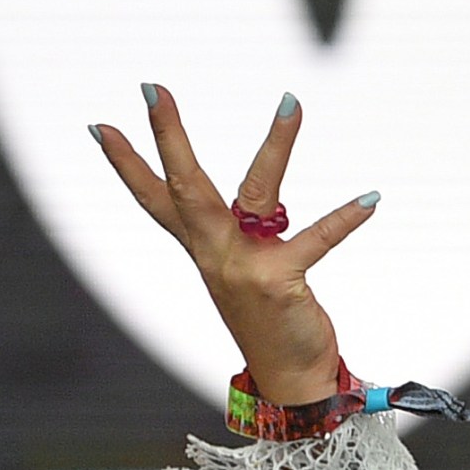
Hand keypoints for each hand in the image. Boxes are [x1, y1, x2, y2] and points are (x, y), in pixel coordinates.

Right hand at [93, 86, 381, 403]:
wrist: (290, 381)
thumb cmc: (269, 322)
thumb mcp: (242, 273)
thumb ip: (240, 236)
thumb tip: (253, 204)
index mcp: (202, 251)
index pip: (154, 200)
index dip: (126, 164)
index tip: (100, 125)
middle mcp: (215, 254)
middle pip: (185, 186)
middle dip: (168, 135)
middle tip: (152, 88)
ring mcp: (243, 267)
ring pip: (255, 192)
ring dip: (276, 144)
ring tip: (290, 103)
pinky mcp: (279, 281)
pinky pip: (316, 239)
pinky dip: (344, 218)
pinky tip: (369, 199)